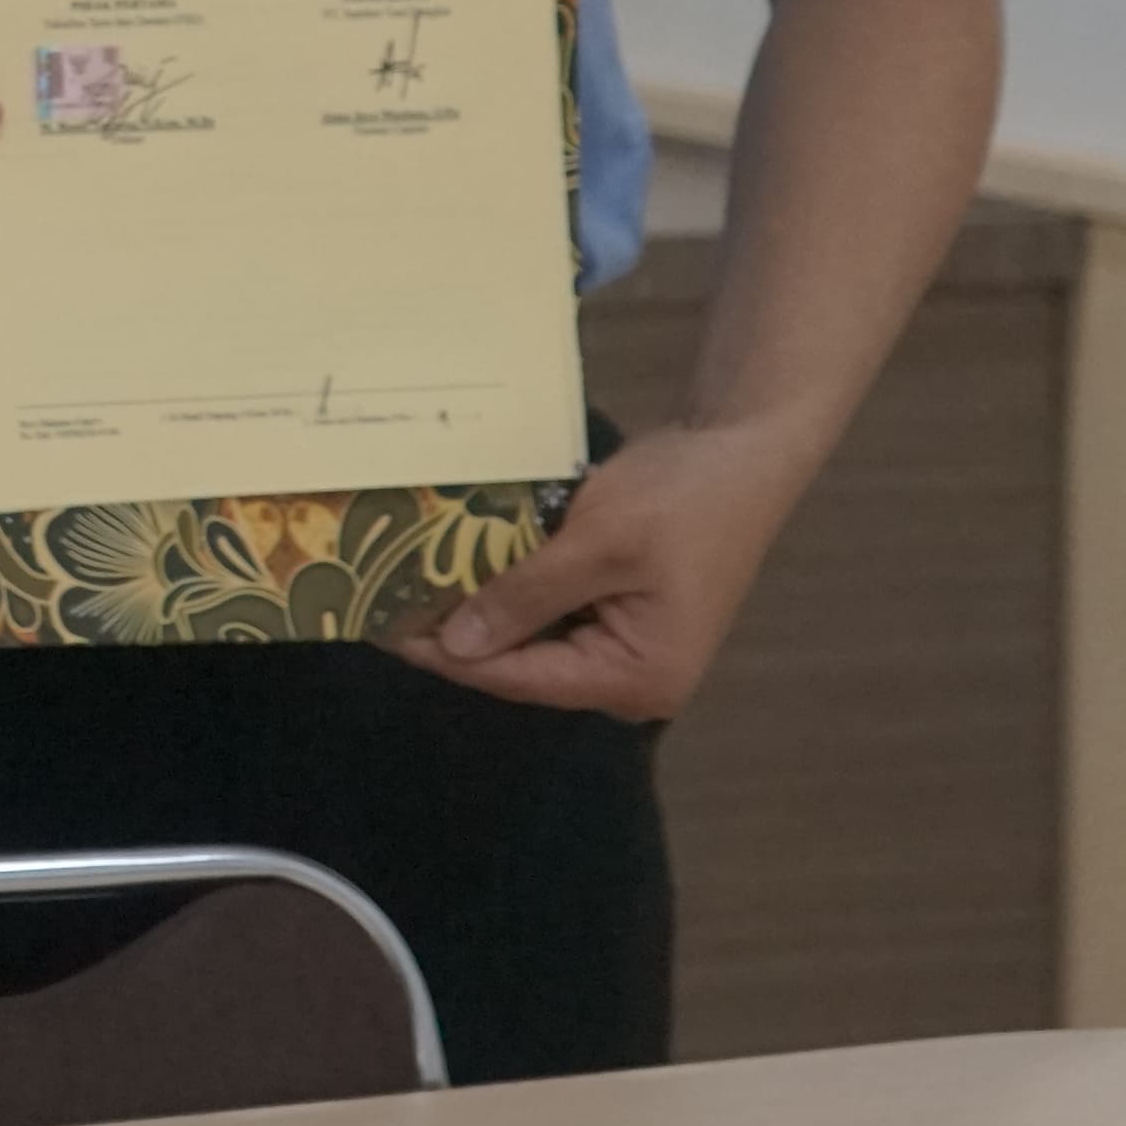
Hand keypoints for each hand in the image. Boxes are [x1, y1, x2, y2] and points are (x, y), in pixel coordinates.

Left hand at [384, 419, 811, 721]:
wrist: (746, 445)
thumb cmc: (682, 495)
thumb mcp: (597, 542)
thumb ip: (525, 596)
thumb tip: (456, 645)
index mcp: (637, 679)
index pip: (519, 678)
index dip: (447, 654)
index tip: (380, 626)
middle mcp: (635, 680)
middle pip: (524, 665)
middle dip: (459, 632)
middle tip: (382, 598)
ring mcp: (632, 648)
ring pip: (534, 638)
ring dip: (482, 608)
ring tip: (408, 581)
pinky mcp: (626, 614)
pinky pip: (555, 612)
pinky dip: (514, 589)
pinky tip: (465, 562)